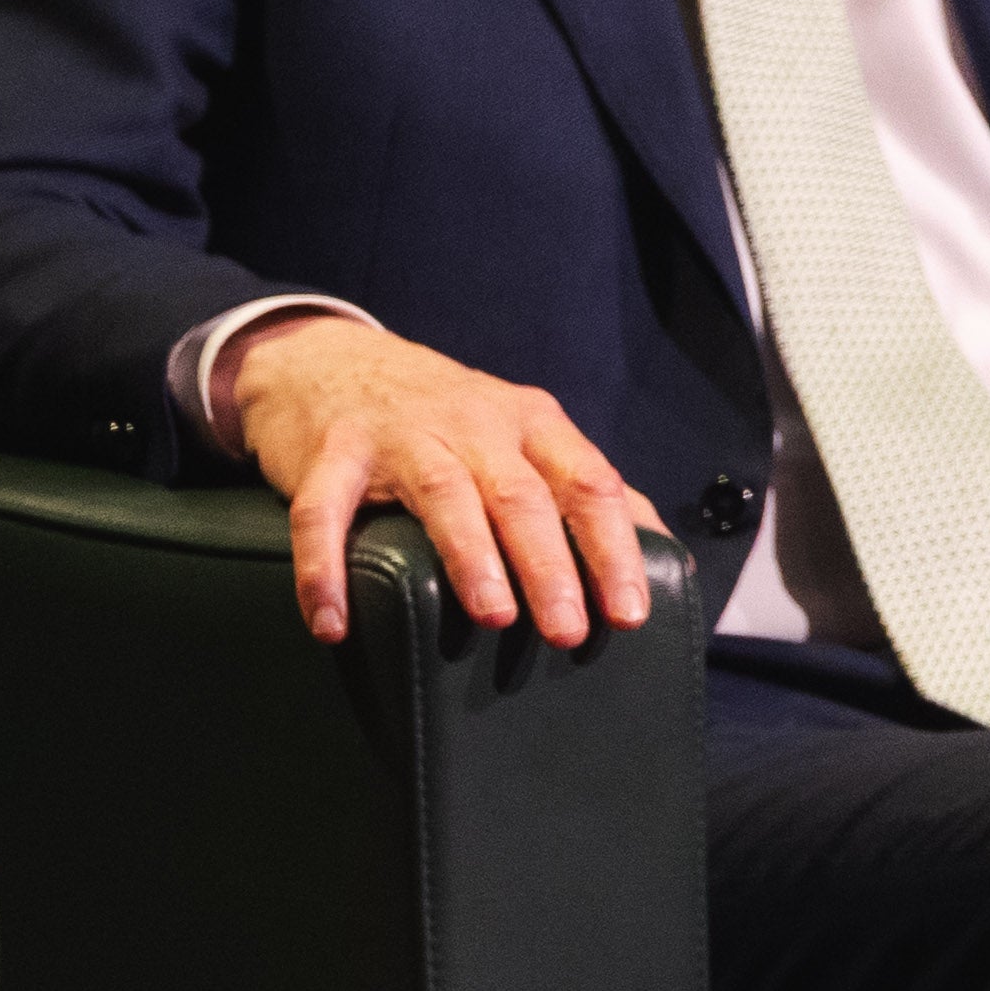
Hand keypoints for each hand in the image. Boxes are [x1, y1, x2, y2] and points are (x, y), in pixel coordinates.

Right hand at [211, 318, 665, 651]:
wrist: (329, 358)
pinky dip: (326, 568)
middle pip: (520, 493)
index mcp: (529, 422)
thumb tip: (664, 549)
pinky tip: (333, 623)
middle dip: (550, 564)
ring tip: (493, 615)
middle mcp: (472, 421)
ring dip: (471, 555)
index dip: (615, 547)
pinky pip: (327, 512)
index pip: (588, 481)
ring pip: (443, 493)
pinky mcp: (331, 450)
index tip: (630, 612)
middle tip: (568, 632)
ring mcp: (400, 433)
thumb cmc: (441, 417)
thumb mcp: (519, 434)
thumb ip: (581, 485)